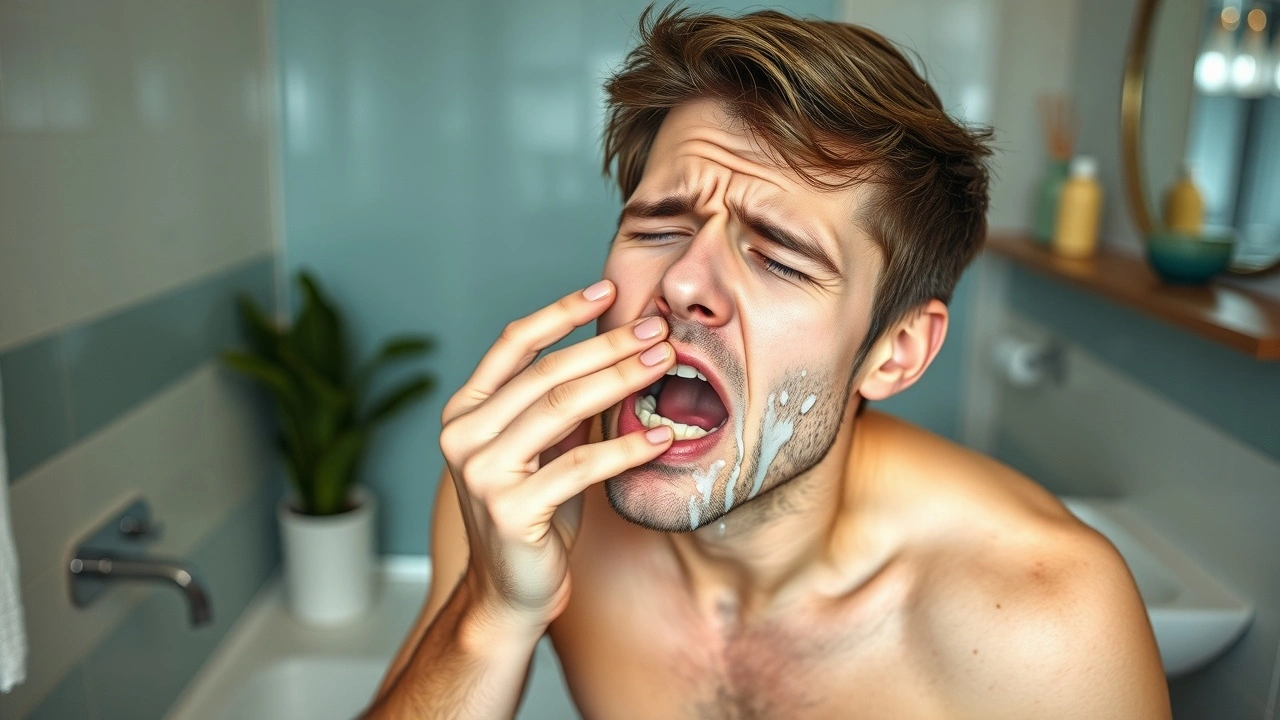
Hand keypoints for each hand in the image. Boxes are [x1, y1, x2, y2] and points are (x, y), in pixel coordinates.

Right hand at [439, 280, 674, 631]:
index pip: (513, 344)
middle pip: (545, 372)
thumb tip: (617, 347)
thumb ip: (558, 403)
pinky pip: (579, 466)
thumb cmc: (533, 515)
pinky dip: (626, 448)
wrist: (510, 592)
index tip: (607, 287)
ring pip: (561, 407)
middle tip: (656, 330)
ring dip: (620, 380)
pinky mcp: (511, 509)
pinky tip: (662, 438)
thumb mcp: (541, 448)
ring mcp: (481, 472)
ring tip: (663, 364)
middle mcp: (463, 435)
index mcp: (465, 410)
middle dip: (608, 345)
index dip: (561, 311)